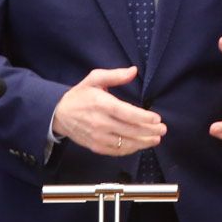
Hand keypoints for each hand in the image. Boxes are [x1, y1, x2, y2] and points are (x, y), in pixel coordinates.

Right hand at [52, 66, 166, 156]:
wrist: (59, 114)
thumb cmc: (80, 95)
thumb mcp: (94, 79)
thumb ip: (115, 75)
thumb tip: (133, 71)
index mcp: (102, 104)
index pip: (127, 114)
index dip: (144, 118)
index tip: (157, 119)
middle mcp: (100, 122)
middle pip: (130, 130)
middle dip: (149, 132)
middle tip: (162, 130)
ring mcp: (98, 137)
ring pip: (125, 143)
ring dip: (143, 143)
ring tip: (156, 139)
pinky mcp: (96, 146)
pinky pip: (117, 151)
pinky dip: (130, 149)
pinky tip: (140, 145)